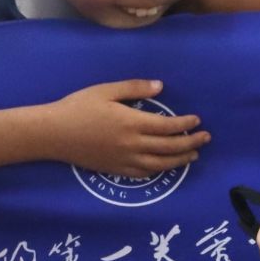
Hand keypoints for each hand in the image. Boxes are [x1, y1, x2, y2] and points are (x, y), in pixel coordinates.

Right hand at [45, 79, 209, 177]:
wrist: (53, 134)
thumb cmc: (78, 107)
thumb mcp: (106, 90)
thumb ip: (135, 88)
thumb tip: (160, 86)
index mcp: (131, 122)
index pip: (168, 126)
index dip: (185, 124)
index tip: (197, 120)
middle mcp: (132, 144)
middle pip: (169, 147)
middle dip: (191, 143)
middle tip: (205, 138)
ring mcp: (124, 160)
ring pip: (160, 164)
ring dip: (180, 160)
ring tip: (193, 155)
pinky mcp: (116, 170)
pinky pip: (144, 174)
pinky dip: (159, 170)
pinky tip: (166, 166)